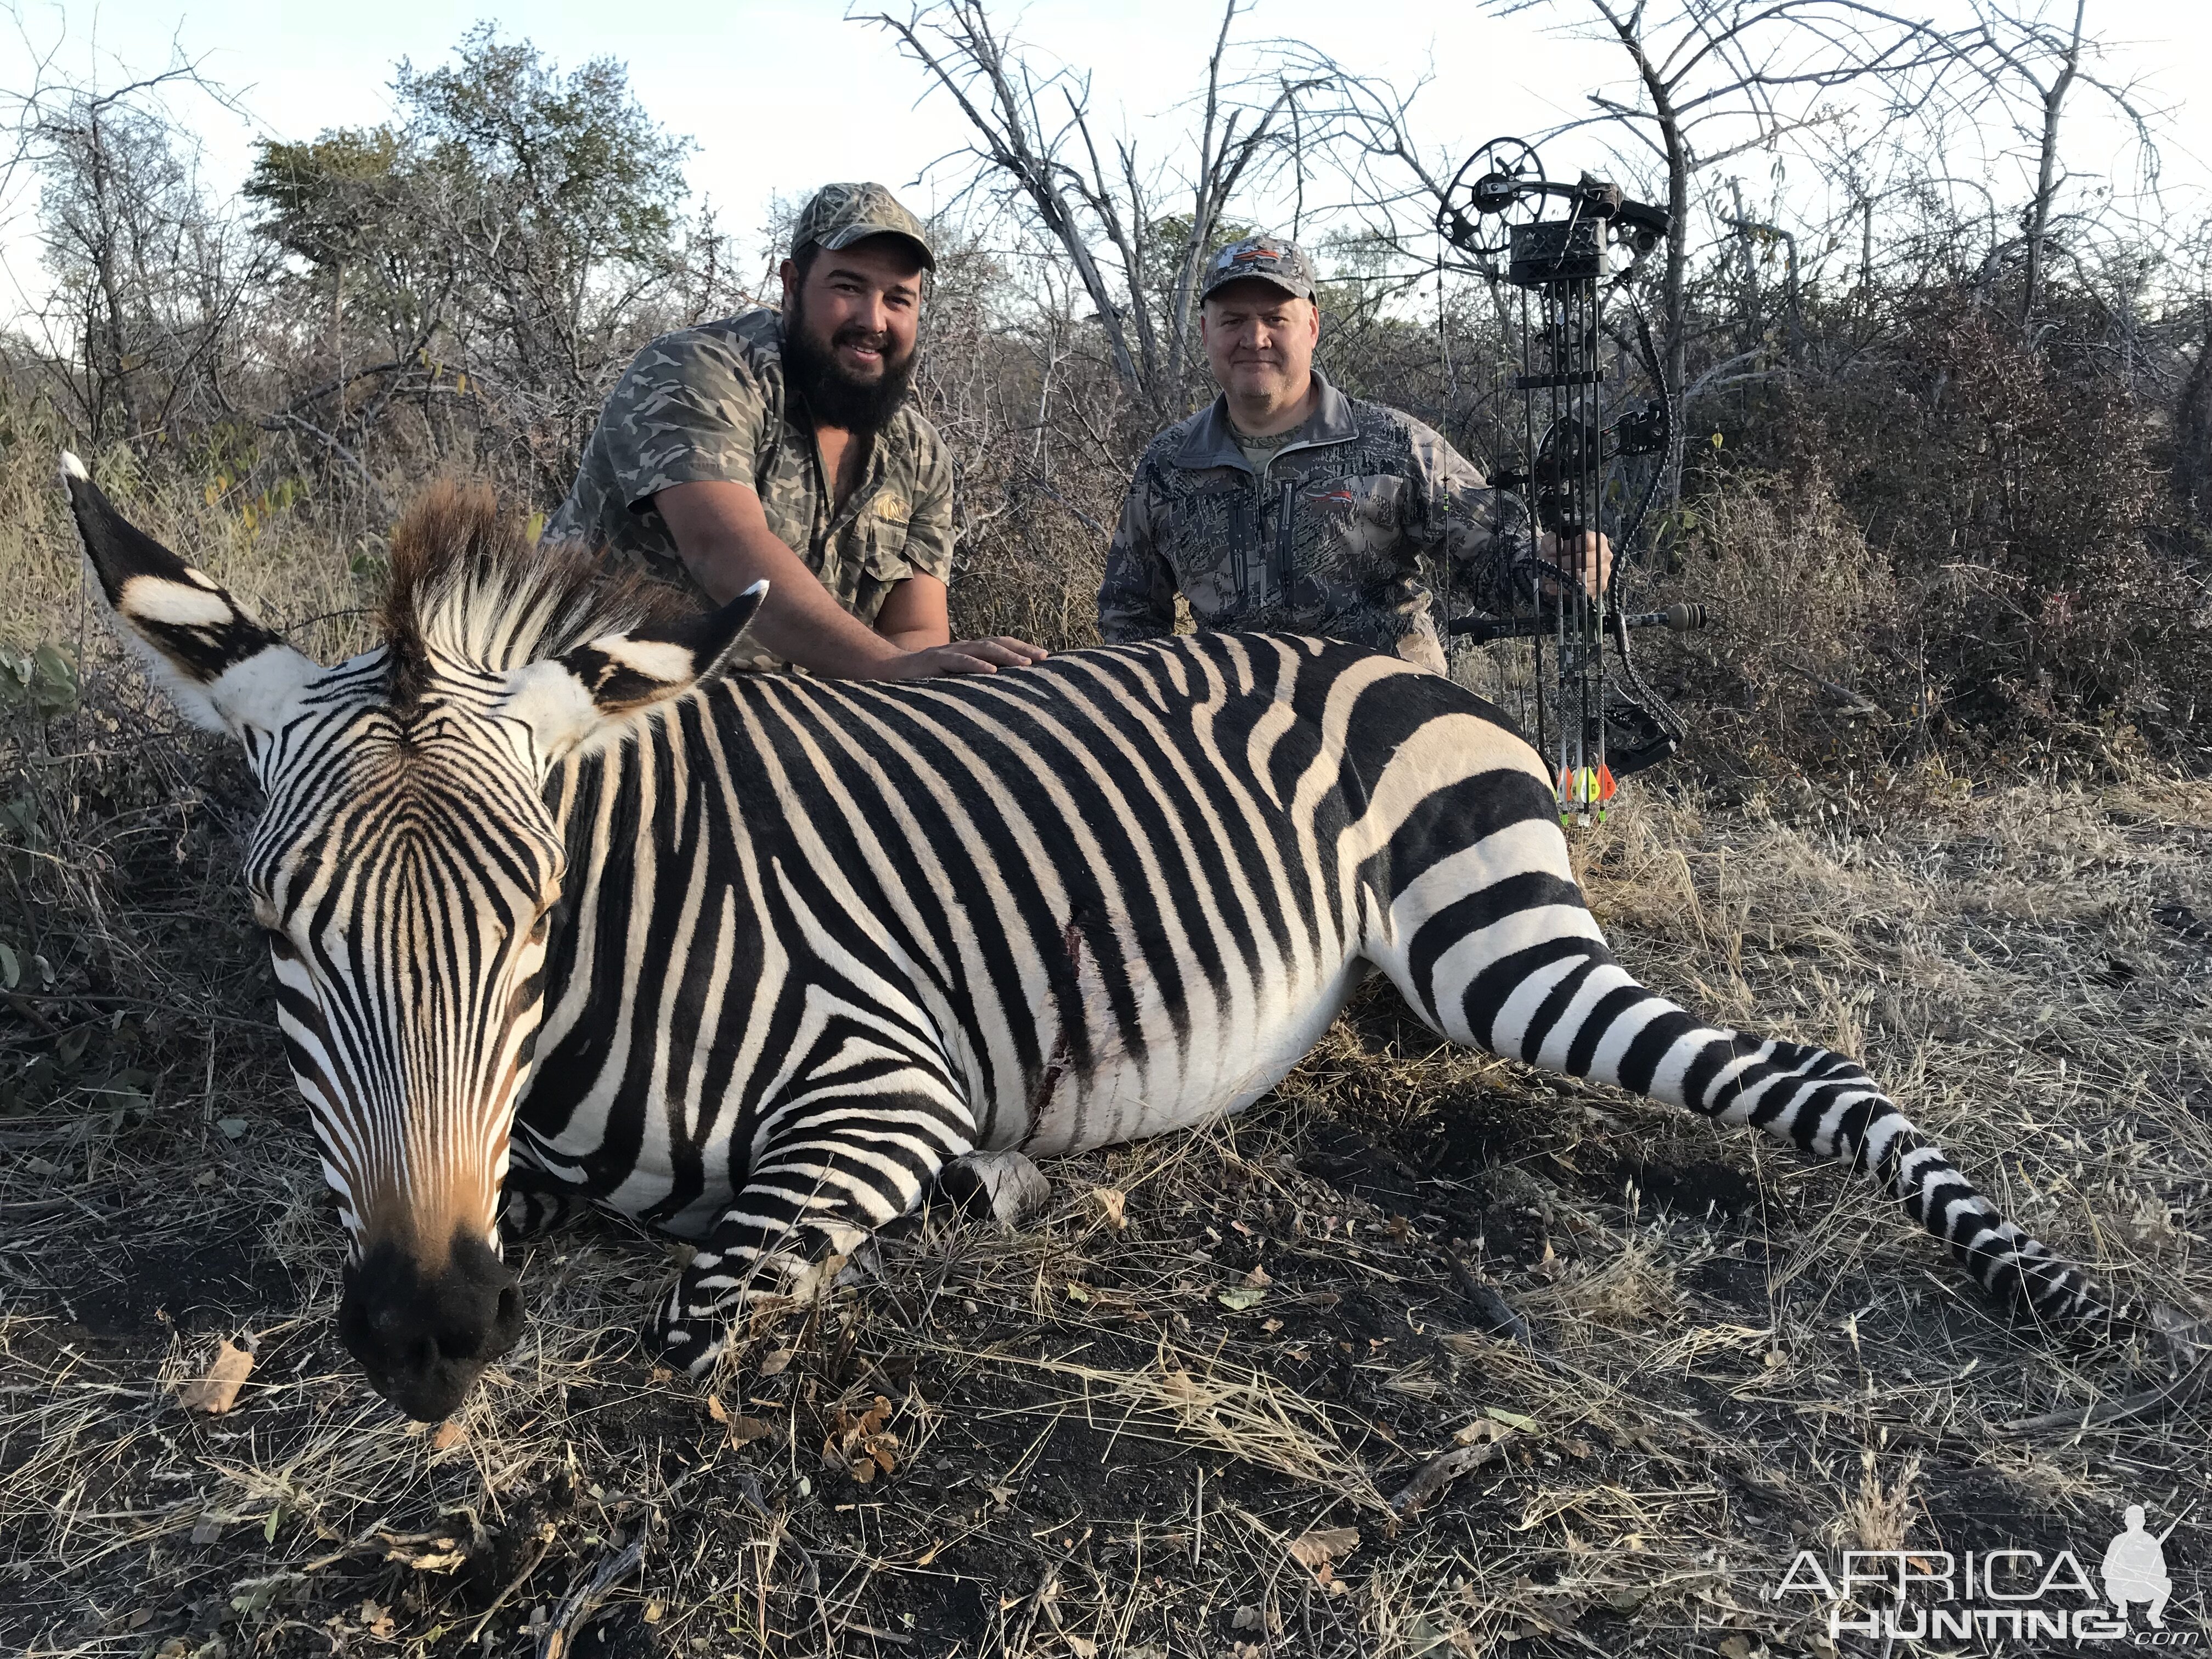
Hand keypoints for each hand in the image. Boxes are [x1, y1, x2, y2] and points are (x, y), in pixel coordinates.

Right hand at [880, 636, 1048, 678]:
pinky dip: (976, 665)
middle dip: (1022, 650)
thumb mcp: (953, 681)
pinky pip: (958, 661)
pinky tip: (991, 671)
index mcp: (968, 652)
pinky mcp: (934, 662)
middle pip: (997, 643)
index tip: (1045, 658)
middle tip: (1044, 658)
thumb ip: (973, 683)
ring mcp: (947, 653)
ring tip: (1026, 665)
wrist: (887, 674)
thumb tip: (1002, 695)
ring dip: (1006, 656)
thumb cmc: (923, 681)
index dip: (1021, 649)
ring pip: (982, 649)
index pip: (999, 645)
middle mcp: (961, 648)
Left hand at [1537, 529, 1611, 598]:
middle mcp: (1605, 555)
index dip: (1570, 547)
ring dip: (1562, 576)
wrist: (1565, 565)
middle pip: (1583, 560)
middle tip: (1550, 565)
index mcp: (1598, 540)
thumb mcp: (1554, 540)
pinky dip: (1564, 588)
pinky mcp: (1598, 586)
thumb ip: (1551, 540)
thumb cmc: (1561, 550)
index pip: (1587, 542)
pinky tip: (1553, 586)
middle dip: (1563, 563)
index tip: (1557, 551)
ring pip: (1581, 575)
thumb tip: (1553, 548)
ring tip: (1550, 575)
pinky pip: (1581, 589)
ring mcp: (1604, 572)